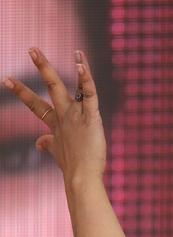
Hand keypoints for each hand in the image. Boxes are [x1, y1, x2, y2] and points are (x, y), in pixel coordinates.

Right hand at [2, 48, 105, 181]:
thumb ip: (48, 143)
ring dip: (77, 68)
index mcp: (56, 123)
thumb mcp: (57, 152)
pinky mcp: (91, 117)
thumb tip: (40, 143)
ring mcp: (77, 116)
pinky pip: (90, 95)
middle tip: (32, 49)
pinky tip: (81, 65)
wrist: (81, 177)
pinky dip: (86, 80)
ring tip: (76, 51)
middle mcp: (65, 116)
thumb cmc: (73, 167)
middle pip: (51, 87)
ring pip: (71, 87)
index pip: (35, 104)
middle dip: (42, 68)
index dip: (22, 92)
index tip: (6, 80)